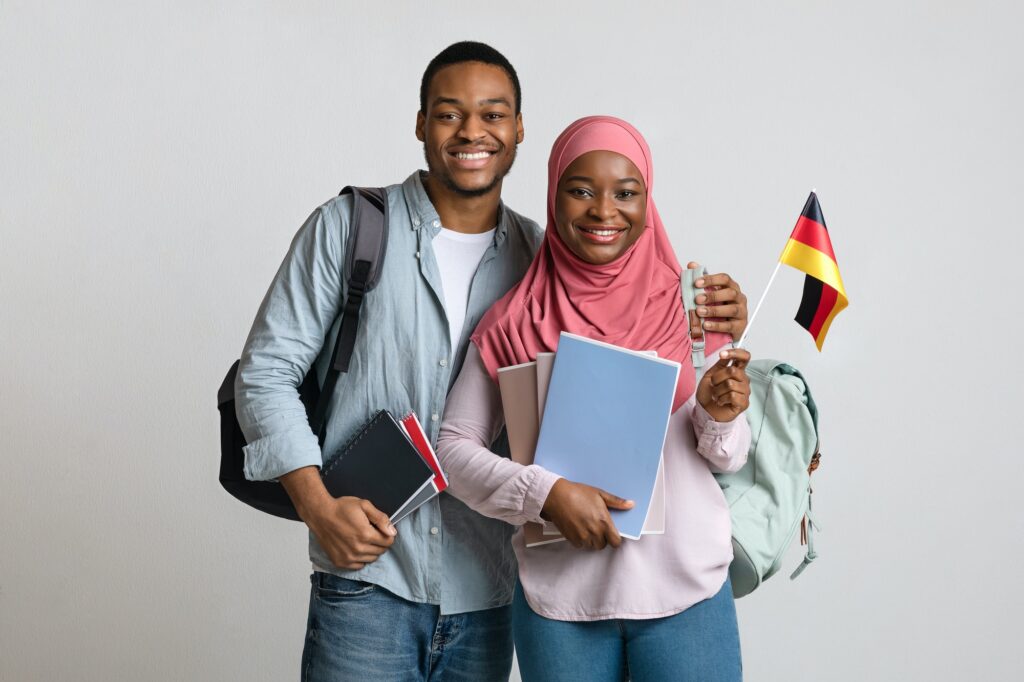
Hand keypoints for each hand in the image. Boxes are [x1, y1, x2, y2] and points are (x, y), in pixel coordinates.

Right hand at [280, 467, 396, 569]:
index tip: (381, 530)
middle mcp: (358, 549)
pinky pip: (359, 565)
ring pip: (371, 559)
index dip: (387, 534)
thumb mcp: (364, 506)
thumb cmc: (341, 508)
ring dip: (371, 550)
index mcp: (366, 534)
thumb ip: (381, 518)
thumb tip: (392, 532)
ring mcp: (349, 557)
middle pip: (381, 551)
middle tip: (371, 532)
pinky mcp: (340, 562)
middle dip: (380, 542)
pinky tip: (355, 547)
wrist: (320, 515)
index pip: (388, 542)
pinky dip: (360, 558)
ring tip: (362, 539)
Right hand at [540, 479, 633, 549]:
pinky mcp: (572, 539)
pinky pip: (580, 545)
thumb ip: (616, 502)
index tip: (612, 534)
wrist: (556, 496)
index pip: (616, 542)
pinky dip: (580, 540)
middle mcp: (594, 532)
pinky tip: (577, 528)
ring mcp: (582, 537)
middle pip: (602, 545)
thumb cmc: (577, 493)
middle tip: (596, 528)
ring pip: (591, 546)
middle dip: (601, 539)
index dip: (615, 539)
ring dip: (590, 540)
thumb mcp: (599, 494)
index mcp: (604, 522)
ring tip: (586, 526)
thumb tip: (630, 504)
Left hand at [686, 262, 747, 341]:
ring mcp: (742, 312)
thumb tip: (691, 264)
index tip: (696, 283)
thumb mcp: (710, 292)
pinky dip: (717, 325)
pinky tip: (706, 325)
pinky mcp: (740, 326)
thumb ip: (701, 279)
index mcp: (731, 287)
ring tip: (700, 312)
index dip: (711, 279)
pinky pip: (730, 325)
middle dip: (713, 295)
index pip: (725, 279)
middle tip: (697, 299)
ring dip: (714, 310)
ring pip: (732, 309)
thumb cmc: (719, 306)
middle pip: (730, 293)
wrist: (729, 326)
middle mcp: (739, 298)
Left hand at [696, 348, 751, 421]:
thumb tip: (726, 353)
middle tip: (713, 385)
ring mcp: (745, 391)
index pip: (744, 357)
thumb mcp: (710, 375)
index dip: (735, 353)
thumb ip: (720, 365)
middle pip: (733, 371)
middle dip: (717, 378)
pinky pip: (732, 396)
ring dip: (717, 391)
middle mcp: (743, 380)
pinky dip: (721, 399)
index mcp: (737, 371)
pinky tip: (720, 402)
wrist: (705, 410)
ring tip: (716, 395)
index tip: (722, 354)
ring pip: (730, 384)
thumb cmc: (708, 394)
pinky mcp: (744, 403)